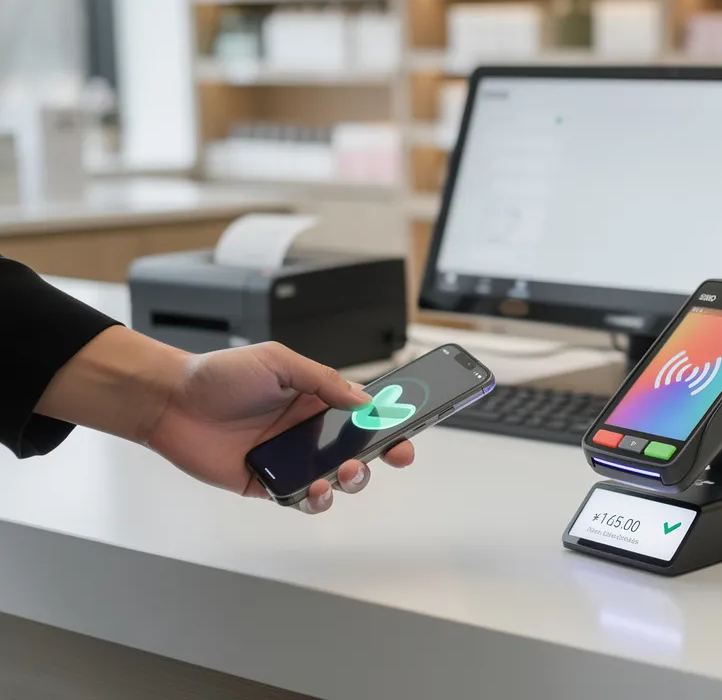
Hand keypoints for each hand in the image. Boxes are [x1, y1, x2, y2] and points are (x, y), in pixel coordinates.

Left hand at [143, 341, 414, 513]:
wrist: (169, 401)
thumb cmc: (219, 375)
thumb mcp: (279, 361)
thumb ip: (324, 380)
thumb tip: (365, 399)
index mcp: (316, 399)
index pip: (365, 411)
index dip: (392, 420)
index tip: (412, 425)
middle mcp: (308, 431)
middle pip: (361, 448)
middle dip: (384, 454)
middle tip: (393, 454)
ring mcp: (291, 459)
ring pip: (337, 478)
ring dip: (352, 478)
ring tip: (345, 471)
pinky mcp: (269, 484)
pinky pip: (302, 498)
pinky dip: (316, 498)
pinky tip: (314, 488)